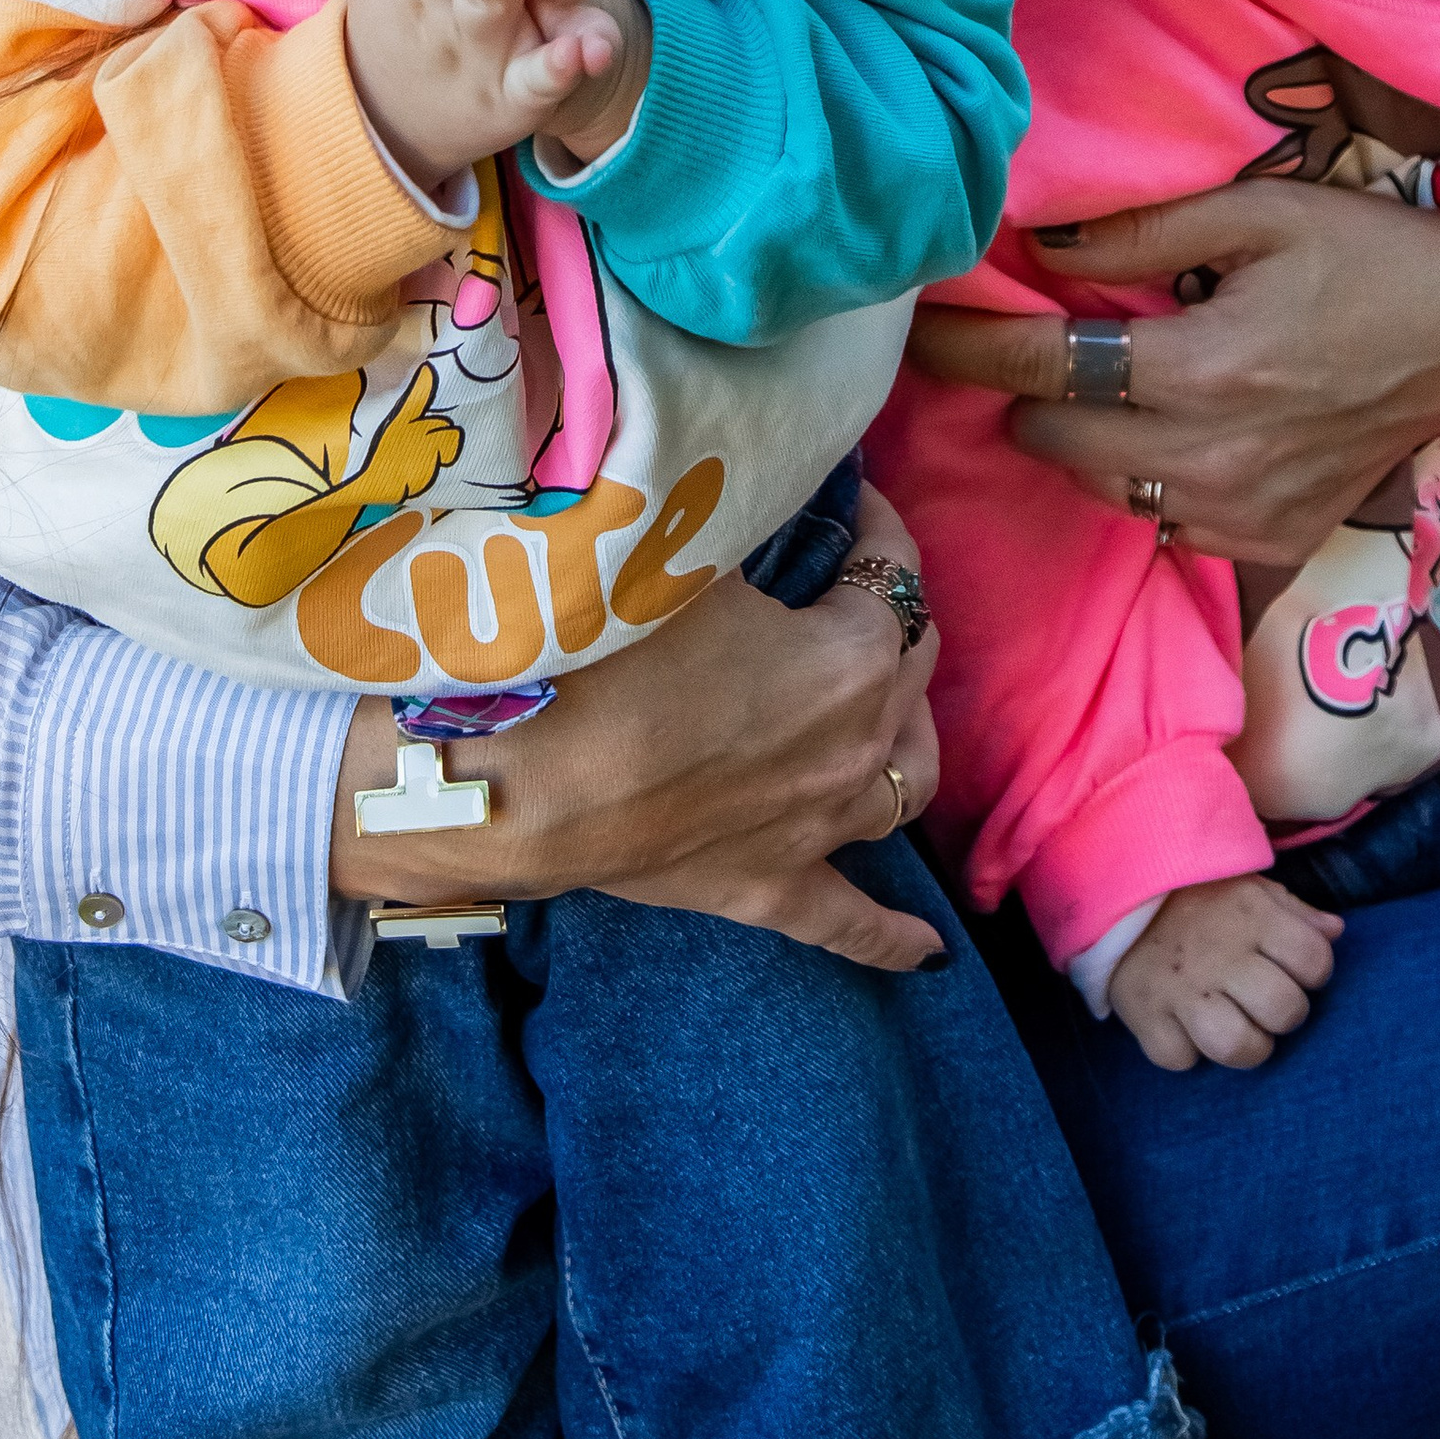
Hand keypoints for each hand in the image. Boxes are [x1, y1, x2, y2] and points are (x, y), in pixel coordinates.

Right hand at [328, 484, 947, 972]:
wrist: (512, 781)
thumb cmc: (592, 654)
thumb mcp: (670, 552)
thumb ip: (732, 518)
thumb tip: (749, 485)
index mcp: (851, 662)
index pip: (888, 572)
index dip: (868, 524)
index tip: (840, 495)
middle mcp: (855, 750)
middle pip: (908, 669)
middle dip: (886, 612)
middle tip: (842, 575)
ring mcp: (815, 829)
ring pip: (905, 783)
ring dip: (906, 734)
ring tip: (892, 706)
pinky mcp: (763, 889)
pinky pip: (850, 925)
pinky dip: (892, 937)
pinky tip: (927, 953)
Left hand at [909, 184, 1439, 564]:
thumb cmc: (1369, 253)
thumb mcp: (1259, 212)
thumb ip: (1141, 233)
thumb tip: (1038, 242)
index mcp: (1200, 370)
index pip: (1042, 365)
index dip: (967, 343)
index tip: (917, 324)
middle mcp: (1212, 458)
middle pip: (1053, 438)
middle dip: (1026, 389)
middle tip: (1031, 343)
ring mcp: (1243, 511)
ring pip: (1100, 491)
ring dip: (1081, 439)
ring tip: (1101, 383)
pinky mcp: (1270, 539)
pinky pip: (1165, 523)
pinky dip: (1148, 479)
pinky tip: (1174, 430)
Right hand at [1109, 876, 1343, 1071]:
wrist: (1113, 889)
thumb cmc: (1195, 895)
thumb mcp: (1247, 886)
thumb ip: (1294, 912)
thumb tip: (1335, 932)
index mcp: (1252, 914)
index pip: (1315, 960)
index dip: (1312, 972)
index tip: (1289, 967)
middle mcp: (1221, 952)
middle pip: (1285, 1010)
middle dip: (1283, 1015)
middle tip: (1261, 1003)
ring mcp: (1181, 987)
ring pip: (1238, 1046)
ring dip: (1245, 1046)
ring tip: (1235, 1028)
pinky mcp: (1144, 1013)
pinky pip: (1179, 1058)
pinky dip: (1183, 1050)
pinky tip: (1182, 1027)